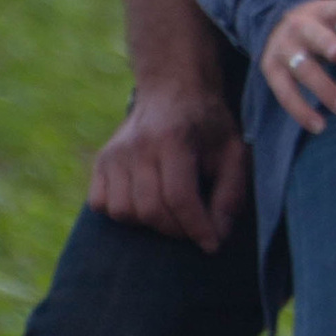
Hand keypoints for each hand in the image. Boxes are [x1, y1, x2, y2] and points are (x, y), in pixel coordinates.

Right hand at [87, 80, 250, 248]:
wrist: (173, 90)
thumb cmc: (208, 126)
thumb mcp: (234, 152)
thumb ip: (231, 194)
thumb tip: (217, 237)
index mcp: (173, 139)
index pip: (179, 197)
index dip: (197, 228)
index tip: (212, 245)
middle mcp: (137, 145)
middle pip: (150, 209)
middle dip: (177, 230)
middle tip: (194, 229)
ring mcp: (114, 153)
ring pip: (123, 212)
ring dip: (150, 224)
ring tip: (172, 214)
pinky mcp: (100, 160)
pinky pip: (101, 204)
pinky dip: (122, 214)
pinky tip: (145, 203)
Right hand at [261, 0, 335, 135]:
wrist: (276, 27)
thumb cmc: (319, 31)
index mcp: (319, 12)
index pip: (334, 7)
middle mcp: (297, 27)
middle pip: (312, 35)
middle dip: (326, 44)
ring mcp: (282, 48)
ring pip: (301, 68)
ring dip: (323, 88)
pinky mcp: (270, 69)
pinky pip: (285, 93)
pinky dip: (301, 111)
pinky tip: (318, 125)